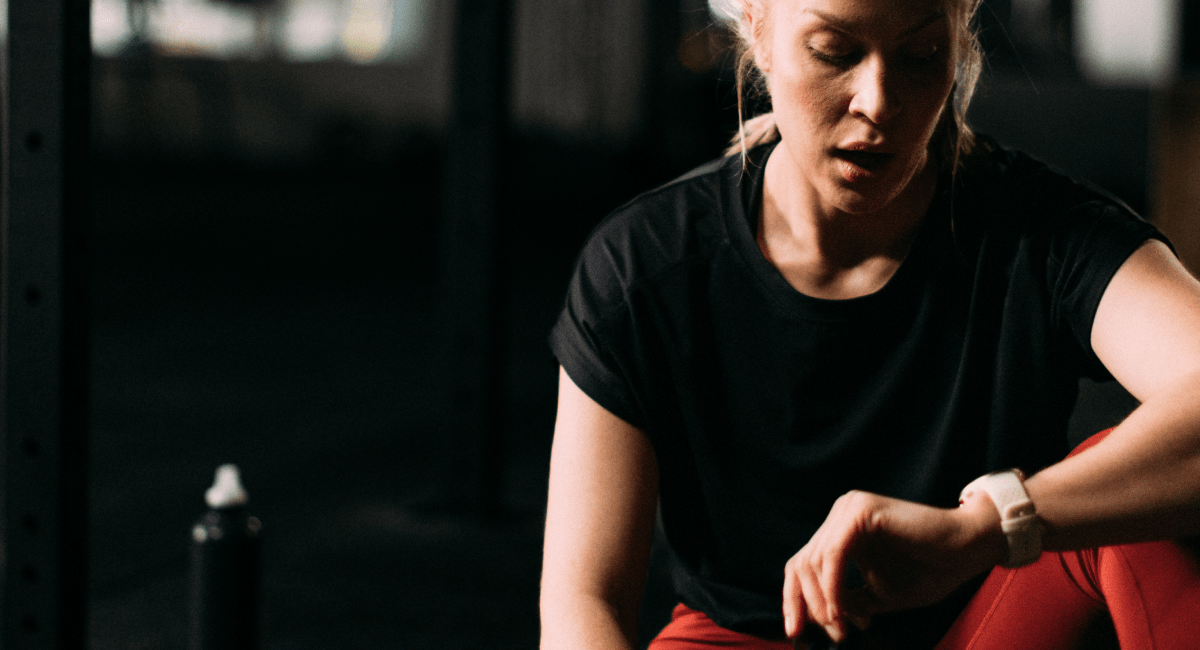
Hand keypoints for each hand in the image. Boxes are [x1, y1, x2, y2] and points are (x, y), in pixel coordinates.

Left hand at [782, 490, 1006, 643]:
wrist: (969, 550)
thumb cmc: (929, 571)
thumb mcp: (878, 595)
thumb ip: (847, 602)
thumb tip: (820, 619)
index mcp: (840, 531)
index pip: (801, 565)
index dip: (794, 600)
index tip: (794, 634)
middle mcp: (840, 515)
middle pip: (802, 564)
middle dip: (809, 606)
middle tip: (833, 635)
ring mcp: (848, 509)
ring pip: (814, 562)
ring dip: (824, 602)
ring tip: (842, 629)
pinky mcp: (861, 512)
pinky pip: (834, 555)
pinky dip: (833, 588)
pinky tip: (842, 613)